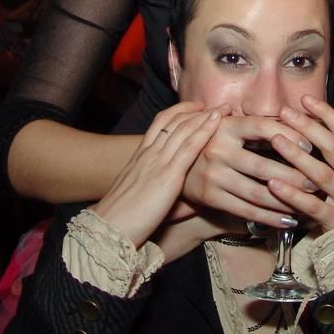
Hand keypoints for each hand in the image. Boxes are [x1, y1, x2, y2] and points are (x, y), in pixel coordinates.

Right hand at [92, 105, 222, 247]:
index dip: (179, 111)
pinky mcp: (167, 176)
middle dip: (196, 110)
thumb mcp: (138, 195)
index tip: (195, 107)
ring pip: (183, 129)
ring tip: (223, 109)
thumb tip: (185, 198)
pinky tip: (216, 123)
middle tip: (215, 104)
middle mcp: (149, 154)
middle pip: (174, 121)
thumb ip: (158, 189)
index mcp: (140, 156)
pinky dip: (204, 131)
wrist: (109, 228)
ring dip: (205, 116)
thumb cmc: (123, 218)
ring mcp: (158, 162)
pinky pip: (189, 147)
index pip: (160, 123)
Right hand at [182, 113, 316, 227]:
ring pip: (257, 193)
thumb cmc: (207, 139)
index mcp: (224, 127)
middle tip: (316, 181)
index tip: (309, 145)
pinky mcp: (211, 197)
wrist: (170, 164)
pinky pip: (246, 210)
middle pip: (263, 166)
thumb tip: (288, 114)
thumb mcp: (222, 122)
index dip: (287, 135)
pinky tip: (288, 220)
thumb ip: (250, 120)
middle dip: (294, 176)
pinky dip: (269, 217)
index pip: (261, 127)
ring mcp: (213, 176)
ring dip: (286, 200)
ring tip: (308, 202)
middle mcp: (218, 150)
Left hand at [266, 95, 333, 232]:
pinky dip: (292, 194)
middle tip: (285, 113)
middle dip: (308, 127)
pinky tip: (273, 185)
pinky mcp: (333, 220)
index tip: (305, 99)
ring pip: (322, 174)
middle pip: (333, 147)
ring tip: (276, 140)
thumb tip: (302, 122)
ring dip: (297, 156)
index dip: (326, 113)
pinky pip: (312, 206)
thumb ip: (326, 153)